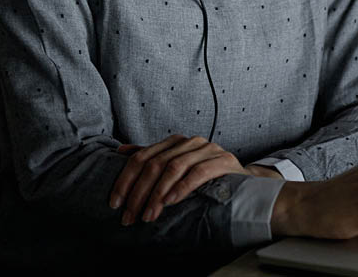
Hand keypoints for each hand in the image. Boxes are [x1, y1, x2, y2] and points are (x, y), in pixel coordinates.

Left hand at [110, 134, 246, 224]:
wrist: (242, 181)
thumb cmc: (205, 176)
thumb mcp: (176, 166)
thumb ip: (152, 158)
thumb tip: (120, 152)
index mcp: (175, 141)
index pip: (142, 157)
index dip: (125, 179)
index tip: (115, 203)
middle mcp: (190, 141)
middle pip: (155, 163)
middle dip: (139, 192)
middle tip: (131, 216)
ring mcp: (208, 149)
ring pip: (174, 167)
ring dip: (158, 194)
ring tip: (149, 215)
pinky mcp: (223, 160)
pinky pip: (198, 172)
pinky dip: (182, 187)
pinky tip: (171, 202)